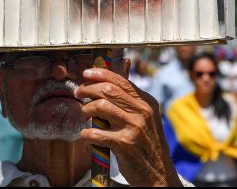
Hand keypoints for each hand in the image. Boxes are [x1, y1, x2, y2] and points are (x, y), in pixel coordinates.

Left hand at [75, 68, 181, 186]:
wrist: (158, 172)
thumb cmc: (146, 142)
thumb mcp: (145, 116)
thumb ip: (131, 96)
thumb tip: (123, 65)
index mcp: (146, 102)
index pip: (121, 80)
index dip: (100, 74)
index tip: (86, 74)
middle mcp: (142, 111)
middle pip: (108, 90)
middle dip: (88, 89)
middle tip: (78, 92)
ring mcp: (134, 127)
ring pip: (101, 107)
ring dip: (86, 110)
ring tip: (83, 115)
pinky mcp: (125, 144)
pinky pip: (96, 133)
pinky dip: (86, 134)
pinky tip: (85, 136)